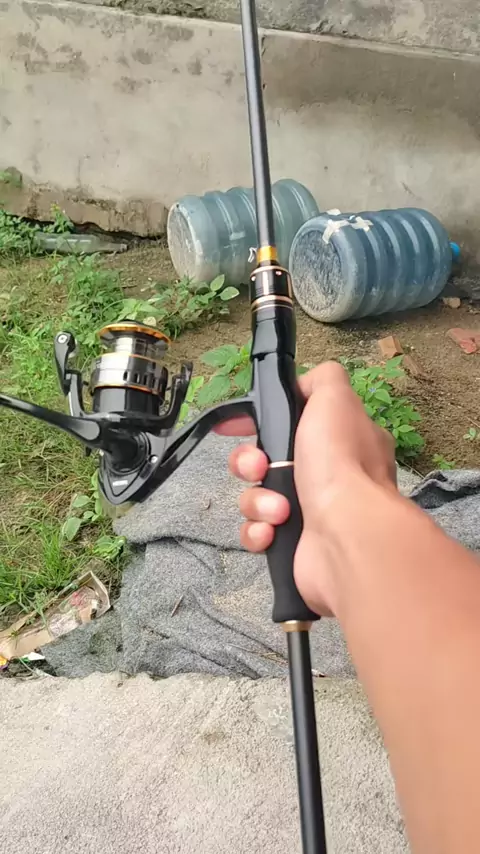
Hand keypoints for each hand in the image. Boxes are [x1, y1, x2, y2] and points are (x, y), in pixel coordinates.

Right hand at [217, 362, 396, 614]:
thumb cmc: (340, 463)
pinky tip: (272, 531)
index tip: (231, 425)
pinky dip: (259, 531)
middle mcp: (327, 476)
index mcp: (338, 441)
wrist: (346, 534)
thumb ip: (321, 380)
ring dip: (259, 501)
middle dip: (250, 463)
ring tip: (280, 510)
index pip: (290, 424)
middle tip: (259, 469)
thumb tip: (304, 386)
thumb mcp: (335, 399)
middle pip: (264, 460)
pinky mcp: (293, 545)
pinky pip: (257, 531)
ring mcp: (310, 512)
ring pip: (256, 497)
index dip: (257, 422)